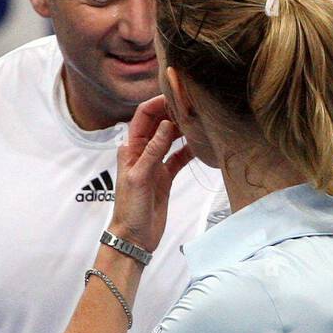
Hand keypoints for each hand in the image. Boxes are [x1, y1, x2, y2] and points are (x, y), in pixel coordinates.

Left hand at [111, 94, 193, 253]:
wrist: (133, 239)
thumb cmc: (131, 209)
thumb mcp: (141, 178)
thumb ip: (154, 151)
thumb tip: (167, 124)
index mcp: (131, 148)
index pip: (143, 116)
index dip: (158, 103)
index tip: (177, 94)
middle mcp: (142, 152)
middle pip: (159, 124)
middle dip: (174, 112)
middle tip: (195, 104)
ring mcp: (155, 164)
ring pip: (171, 139)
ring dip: (184, 130)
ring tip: (201, 120)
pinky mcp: (165, 177)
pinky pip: (179, 158)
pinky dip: (189, 151)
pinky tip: (202, 145)